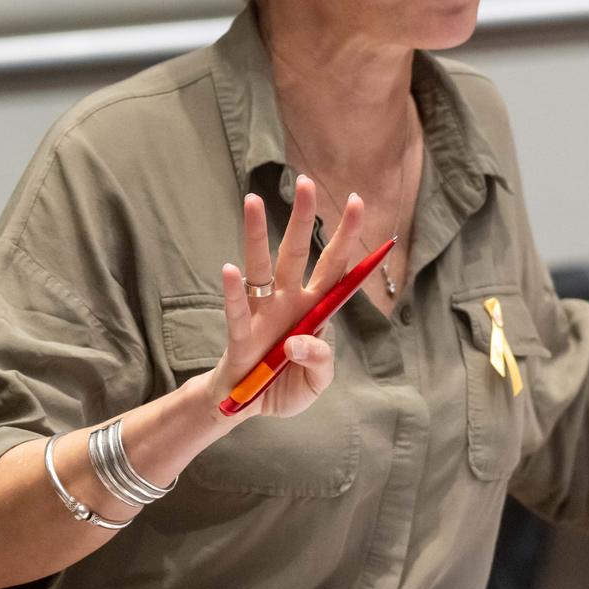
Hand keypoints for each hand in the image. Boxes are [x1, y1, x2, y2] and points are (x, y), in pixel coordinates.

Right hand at [207, 176, 364, 421]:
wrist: (246, 407)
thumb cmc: (284, 387)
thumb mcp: (317, 383)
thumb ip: (321, 362)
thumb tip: (300, 343)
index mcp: (315, 309)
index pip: (336, 266)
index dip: (347, 237)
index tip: (358, 201)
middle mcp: (289, 302)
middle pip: (298, 252)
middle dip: (302, 217)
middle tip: (304, 181)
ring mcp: (263, 313)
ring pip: (261, 266)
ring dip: (256, 234)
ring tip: (252, 200)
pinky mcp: (240, 333)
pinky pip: (237, 309)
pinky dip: (233, 291)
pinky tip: (230, 269)